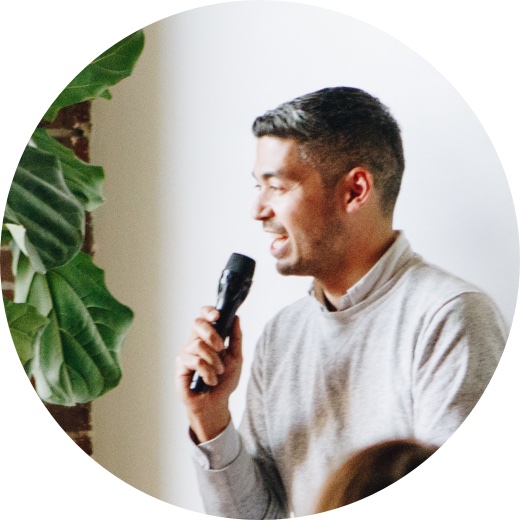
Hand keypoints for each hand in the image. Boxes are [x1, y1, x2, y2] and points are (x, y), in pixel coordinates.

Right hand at [175, 306, 242, 442]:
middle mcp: (194, 342)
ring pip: (198, 345)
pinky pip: (195, 361)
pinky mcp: (180, 367)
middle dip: (213, 335)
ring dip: (214, 361)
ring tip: (217, 372)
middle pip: (197, 323)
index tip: (217, 316)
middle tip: (222, 349)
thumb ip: (236, 337)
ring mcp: (186, 353)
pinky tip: (210, 380)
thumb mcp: (236, 357)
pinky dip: (207, 372)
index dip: (208, 311)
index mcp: (207, 337)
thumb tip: (236, 317)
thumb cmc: (224, 381)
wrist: (217, 403)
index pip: (203, 316)